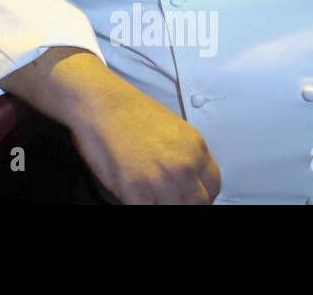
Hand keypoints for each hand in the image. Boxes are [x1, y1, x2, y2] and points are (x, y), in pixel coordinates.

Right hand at [66, 66, 221, 204]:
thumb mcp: (173, 127)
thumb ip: (185, 155)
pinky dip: (140, 204)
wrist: (99, 101)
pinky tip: (132, 195)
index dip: (199, 195)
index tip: (186, 196)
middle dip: (183, 203)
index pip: (213, 188)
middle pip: (198, 204)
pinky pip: (146, 210)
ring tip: (146, 194)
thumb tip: (185, 180)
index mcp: (196, 148)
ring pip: (174, 210)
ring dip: (160, 204)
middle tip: (166, 198)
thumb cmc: (129, 110)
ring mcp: (161, 181)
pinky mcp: (136, 190)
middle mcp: (184, 167)